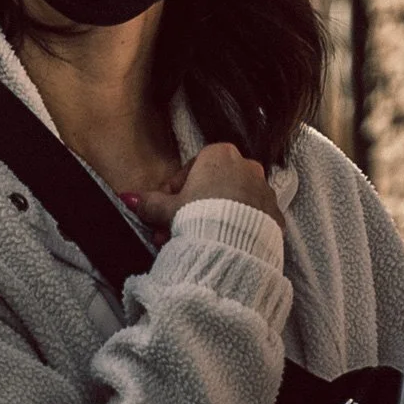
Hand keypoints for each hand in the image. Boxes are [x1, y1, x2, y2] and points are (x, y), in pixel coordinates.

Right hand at [130, 143, 283, 234]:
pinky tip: (223, 245)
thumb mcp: (168, 208)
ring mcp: (264, 190)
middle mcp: (247, 166)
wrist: (233, 248)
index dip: (175, 191)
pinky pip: (252, 219)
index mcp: (220, 154)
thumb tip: (128, 197)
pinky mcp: (276, 215)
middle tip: (176, 231)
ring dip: (215, 219)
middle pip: (213, 186)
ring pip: (233, 203)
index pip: (192, 167)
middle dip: (192, 209)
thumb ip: (149, 201)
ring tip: (198, 242)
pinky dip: (238, 229)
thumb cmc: (199, 217)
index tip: (167, 209)